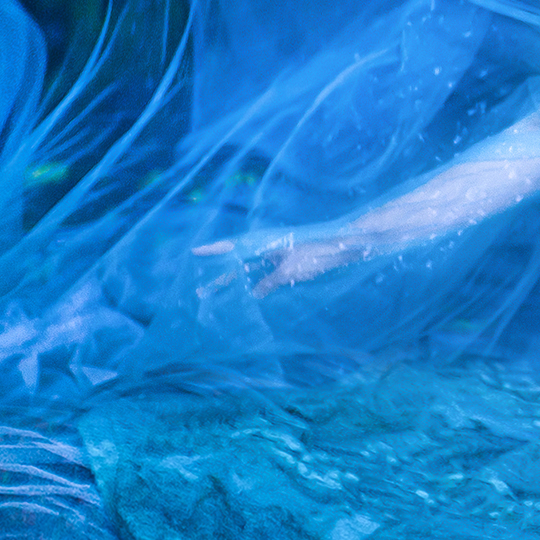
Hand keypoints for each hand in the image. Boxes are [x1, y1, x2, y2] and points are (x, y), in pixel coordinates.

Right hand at [191, 229, 351, 298]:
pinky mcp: (291, 263)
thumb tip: (253, 294)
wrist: (345, 247)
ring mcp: (280, 255)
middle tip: (200, 288)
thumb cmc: (317, 254)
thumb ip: (269, 282)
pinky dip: (256, 283)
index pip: (234, 246)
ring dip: (236, 279)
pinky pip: (266, 274)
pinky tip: (251, 296)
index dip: (214, 250)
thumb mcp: (289, 271)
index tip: (194, 252)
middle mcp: (270, 247)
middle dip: (220, 273)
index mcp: (265, 243)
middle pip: (239, 260)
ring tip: (217, 292)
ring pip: (251, 268)